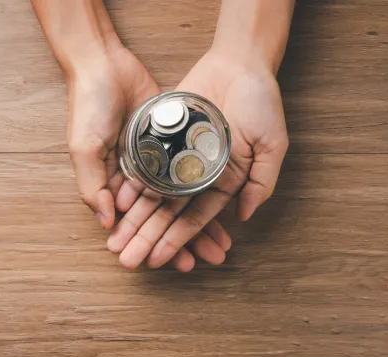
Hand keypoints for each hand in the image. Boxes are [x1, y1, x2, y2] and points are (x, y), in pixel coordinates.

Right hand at [67, 47, 230, 270]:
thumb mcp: (83, 148)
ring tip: (219, 247)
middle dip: (179, 242)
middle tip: (200, 263)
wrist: (104, 64)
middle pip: (162, 217)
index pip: (133, 223)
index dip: (147, 242)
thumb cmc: (87, 107)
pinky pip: (193, 173)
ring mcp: (156, 160)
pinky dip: (206, 191)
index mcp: (111, 183)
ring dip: (198, 224)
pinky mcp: (173, 141)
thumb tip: (107, 222)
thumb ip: (92, 186)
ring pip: (182, 200)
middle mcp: (135, 177)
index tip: (161, 263)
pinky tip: (225, 210)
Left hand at [111, 48, 288, 268]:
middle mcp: (195, 175)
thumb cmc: (261, 102)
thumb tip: (244, 217)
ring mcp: (176, 158)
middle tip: (127, 261)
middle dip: (147, 239)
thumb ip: (261, 181)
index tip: (158, 262)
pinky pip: (141, 166)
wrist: (239, 63)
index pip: (194, 219)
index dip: (176, 241)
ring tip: (115, 242)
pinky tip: (115, 206)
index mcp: (222, 182)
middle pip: (166, 214)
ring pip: (150, 196)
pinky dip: (129, 186)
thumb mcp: (272, 143)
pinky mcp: (160, 139)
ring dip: (133, 220)